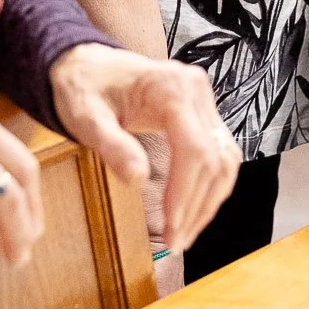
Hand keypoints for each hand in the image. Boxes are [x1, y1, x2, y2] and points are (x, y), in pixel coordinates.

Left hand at [49, 43, 240, 254]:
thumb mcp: (85, 118)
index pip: (194, 149)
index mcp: (171, 87)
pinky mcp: (203, 113)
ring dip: (209, 202)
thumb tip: (137, 180)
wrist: (87, 65)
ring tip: (186, 235)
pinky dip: (210, 187)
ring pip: (225, 160)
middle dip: (198, 206)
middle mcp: (197, 90)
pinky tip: (193, 211)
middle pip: (216, 158)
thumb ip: (112, 146)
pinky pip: (219, 154)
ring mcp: (204, 100)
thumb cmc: (83, 89)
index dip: (186, 193)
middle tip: (176, 243)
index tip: (171, 228)